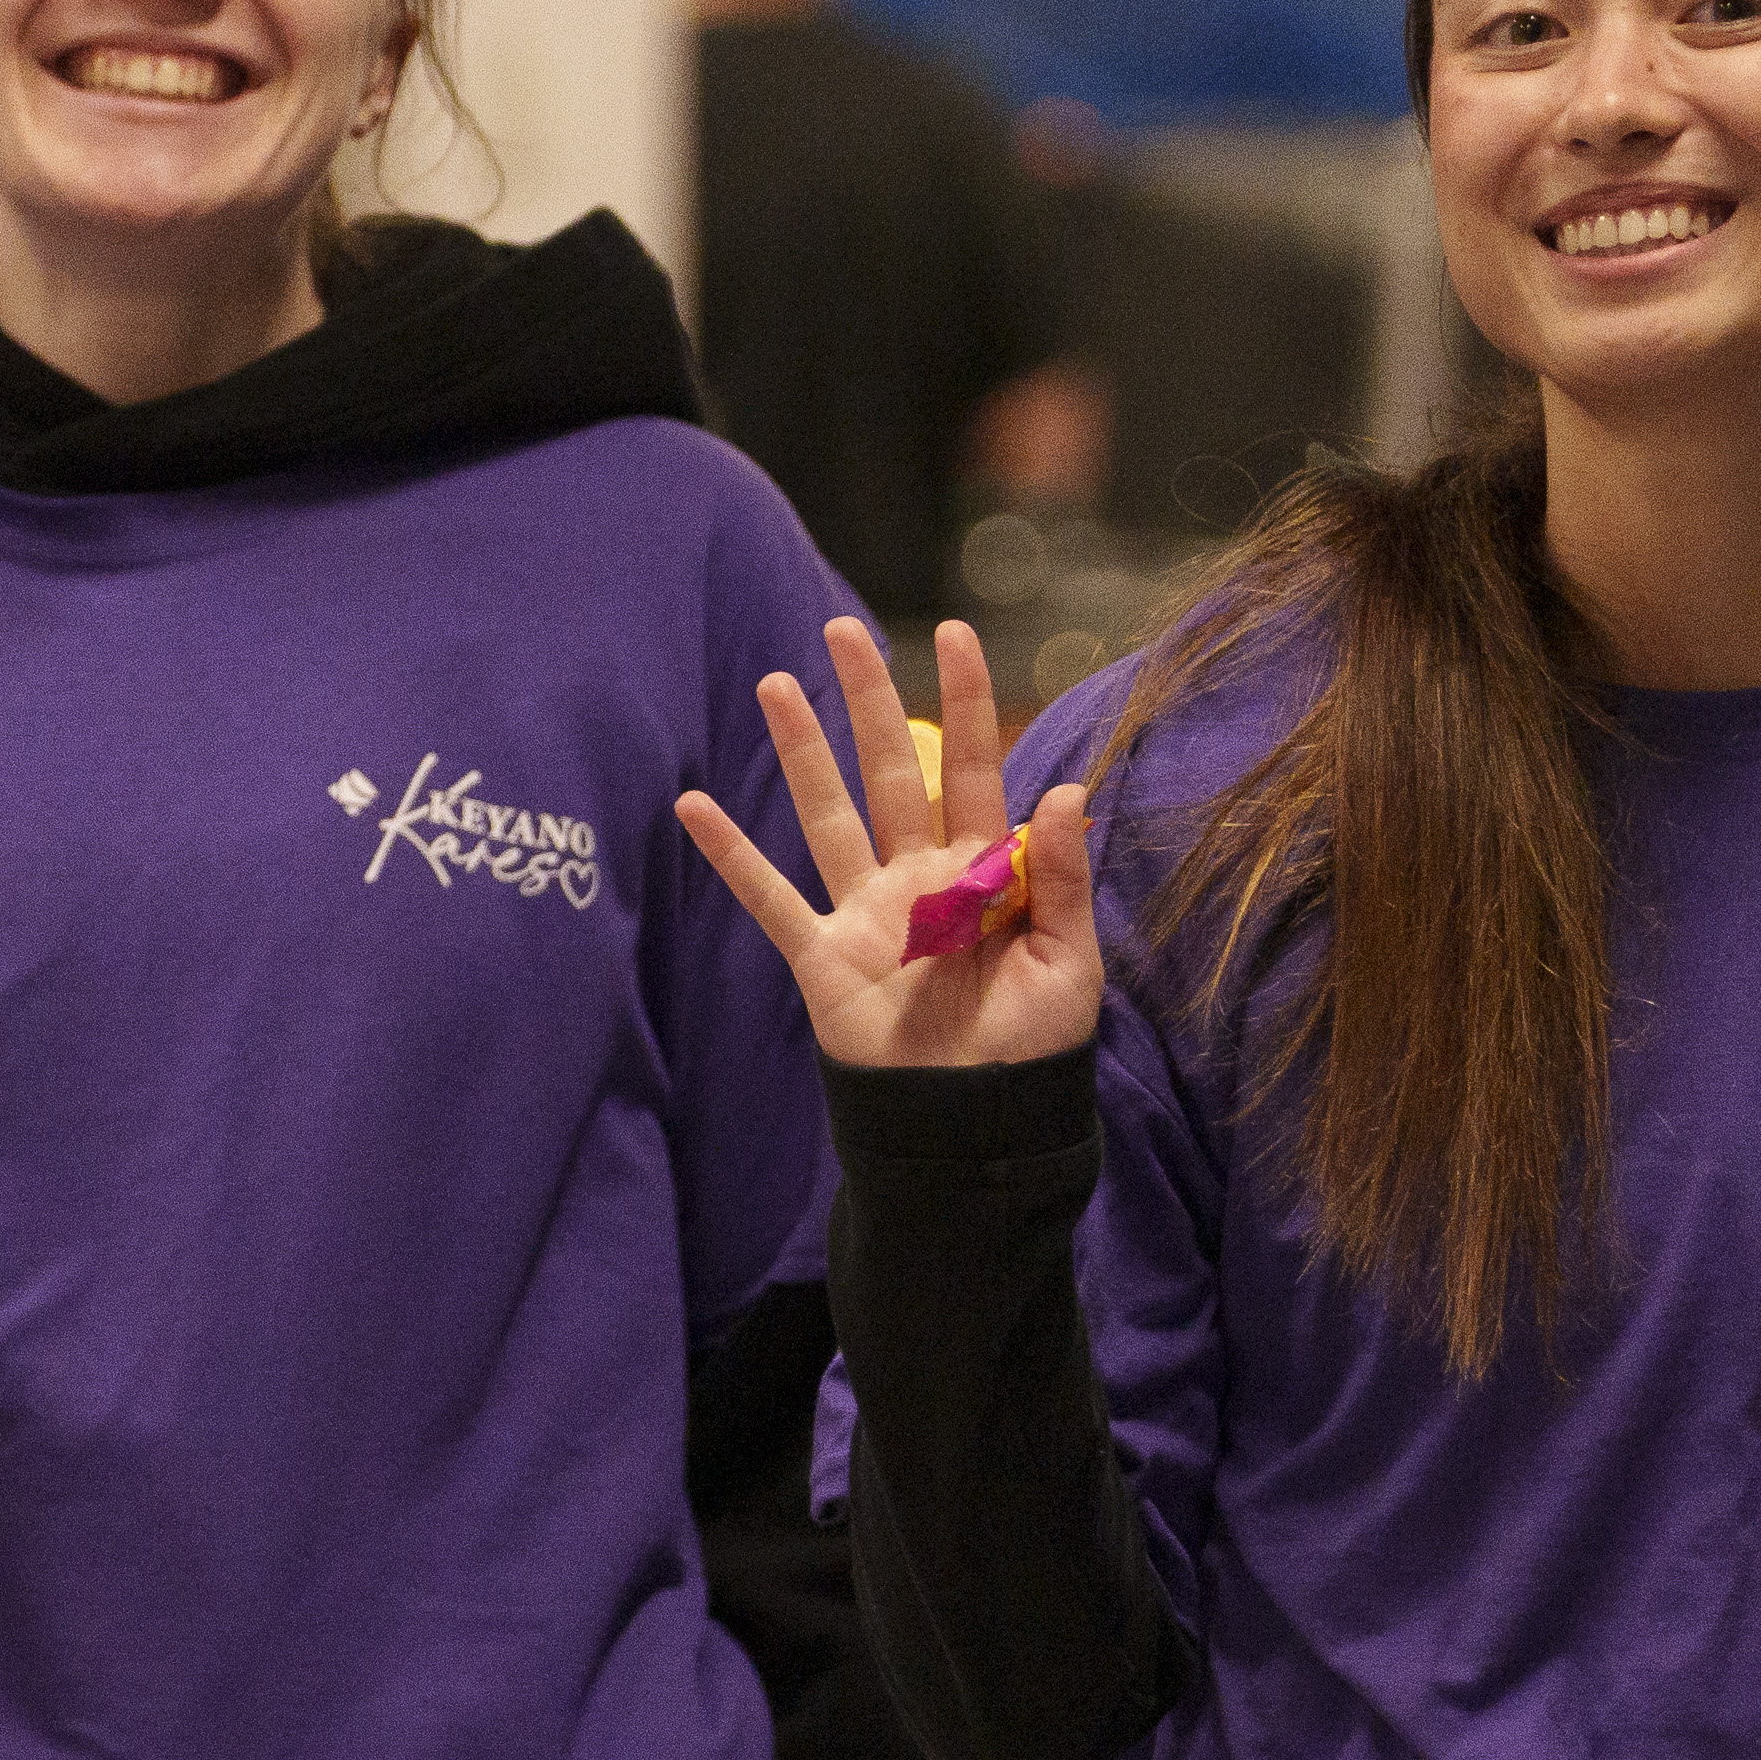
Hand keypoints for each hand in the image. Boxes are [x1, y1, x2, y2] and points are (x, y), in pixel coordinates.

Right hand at [669, 618, 1105, 1074]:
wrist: (976, 1128)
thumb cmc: (1033, 1050)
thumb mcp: (1069, 962)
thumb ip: (1058, 879)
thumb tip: (1063, 792)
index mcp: (981, 871)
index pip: (973, 766)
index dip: (965, 701)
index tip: (956, 634)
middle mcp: (918, 876)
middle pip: (891, 770)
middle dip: (868, 700)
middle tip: (842, 631)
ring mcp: (865, 912)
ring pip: (827, 814)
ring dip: (801, 751)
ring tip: (774, 684)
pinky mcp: (822, 957)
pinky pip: (770, 898)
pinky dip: (731, 855)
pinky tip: (691, 805)